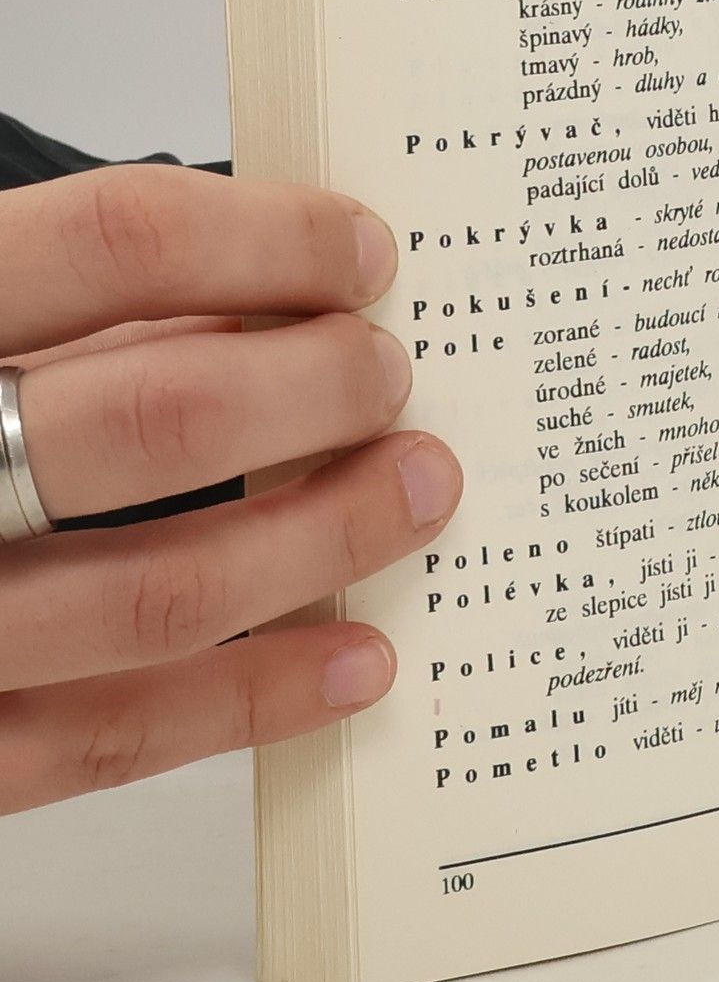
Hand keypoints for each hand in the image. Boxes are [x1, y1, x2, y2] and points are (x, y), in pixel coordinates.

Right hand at [0, 165, 461, 811]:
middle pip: (153, 422)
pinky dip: (247, 699)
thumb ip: (32, 297)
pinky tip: (349, 659)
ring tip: (417, 491)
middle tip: (393, 373)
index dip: (261, 240)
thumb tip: (230, 292)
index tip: (358, 250)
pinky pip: (101, 741)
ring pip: (155, 593)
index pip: (107, 247)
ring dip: (322, 539)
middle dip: (315, 390)